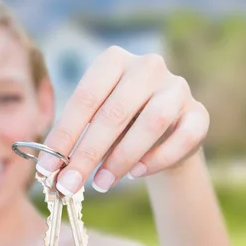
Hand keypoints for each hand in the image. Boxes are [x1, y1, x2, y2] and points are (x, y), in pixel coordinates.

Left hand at [37, 46, 208, 194]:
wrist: (161, 133)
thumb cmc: (116, 125)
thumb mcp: (91, 124)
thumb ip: (73, 140)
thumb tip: (50, 171)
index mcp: (113, 61)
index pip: (84, 98)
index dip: (64, 135)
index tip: (46, 168)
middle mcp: (147, 66)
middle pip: (114, 113)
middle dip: (87, 154)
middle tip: (69, 184)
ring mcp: (177, 87)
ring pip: (152, 122)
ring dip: (122, 158)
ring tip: (101, 183)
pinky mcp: (198, 113)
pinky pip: (183, 137)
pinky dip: (158, 159)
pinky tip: (137, 174)